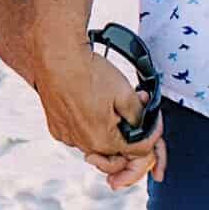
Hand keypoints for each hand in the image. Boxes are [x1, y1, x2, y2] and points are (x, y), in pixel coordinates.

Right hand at [33, 41, 158, 185]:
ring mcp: (67, 136)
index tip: (152, 123)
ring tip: (112, 108)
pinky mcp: (56, 127)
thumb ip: (139, 117)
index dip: (150, 136)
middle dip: (128, 135)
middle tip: (132, 118)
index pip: (137, 150)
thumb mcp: (125, 94)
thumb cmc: (87, 73)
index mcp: (102, 139)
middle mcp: (82, 143)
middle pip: (115, 151)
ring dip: (108, 131)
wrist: (57, 58)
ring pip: (96, 143)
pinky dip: (88, 126)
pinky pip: (78, 134)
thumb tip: (144, 126)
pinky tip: (92, 108)